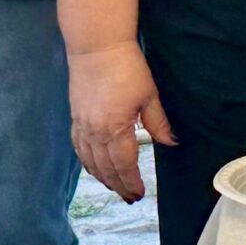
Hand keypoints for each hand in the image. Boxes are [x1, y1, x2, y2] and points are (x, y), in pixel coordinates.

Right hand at [68, 41, 171, 201]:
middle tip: (129, 197)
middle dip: (117, 185)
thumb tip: (170, 143)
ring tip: (113, 187)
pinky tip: (93, 167)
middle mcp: (94, 132)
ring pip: (90, 161)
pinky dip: (86, 162)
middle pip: (105, 167)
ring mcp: (82, 125)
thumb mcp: (149, 95)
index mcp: (115, 128)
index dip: (131, 182)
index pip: (124, 165)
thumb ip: (158, 123)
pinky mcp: (75, 117)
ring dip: (102, 177)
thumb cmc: (126, 67)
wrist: (97, 47)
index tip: (139, 194)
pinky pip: (79, 148)